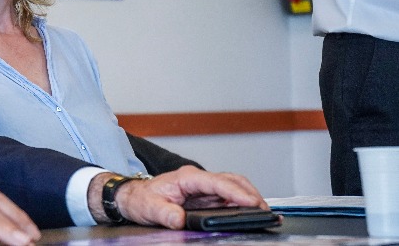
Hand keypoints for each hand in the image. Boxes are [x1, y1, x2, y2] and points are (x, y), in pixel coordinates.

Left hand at [88, 165, 266, 228]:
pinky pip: (228, 197)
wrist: (133, 197)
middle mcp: (197, 179)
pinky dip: (242, 203)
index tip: (251, 202)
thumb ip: (164, 213)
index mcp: (186, 177)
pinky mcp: (205, 196)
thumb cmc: (141, 198)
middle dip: (250, 193)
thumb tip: (179, 220)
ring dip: (249, 197)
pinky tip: (251, 212)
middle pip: (231, 181)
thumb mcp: (149, 207)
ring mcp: (203, 187)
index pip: (216, 182)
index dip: (235, 192)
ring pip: (233, 187)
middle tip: (265, 210)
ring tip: (264, 212)